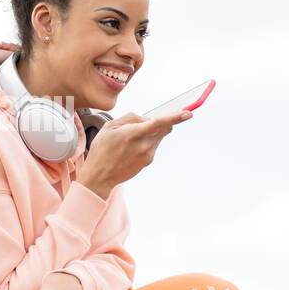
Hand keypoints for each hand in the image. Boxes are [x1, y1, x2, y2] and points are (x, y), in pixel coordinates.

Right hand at [78, 109, 192, 198]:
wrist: (100, 176)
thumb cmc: (102, 150)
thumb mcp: (109, 127)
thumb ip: (130, 117)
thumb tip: (146, 118)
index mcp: (132, 134)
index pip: (158, 123)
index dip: (174, 117)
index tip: (188, 113)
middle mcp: (143, 145)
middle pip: (164, 128)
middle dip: (159, 122)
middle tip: (140, 126)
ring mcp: (147, 155)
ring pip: (159, 136)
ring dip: (150, 133)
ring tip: (129, 142)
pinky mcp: (148, 161)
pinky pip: (153, 146)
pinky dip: (146, 143)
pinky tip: (130, 150)